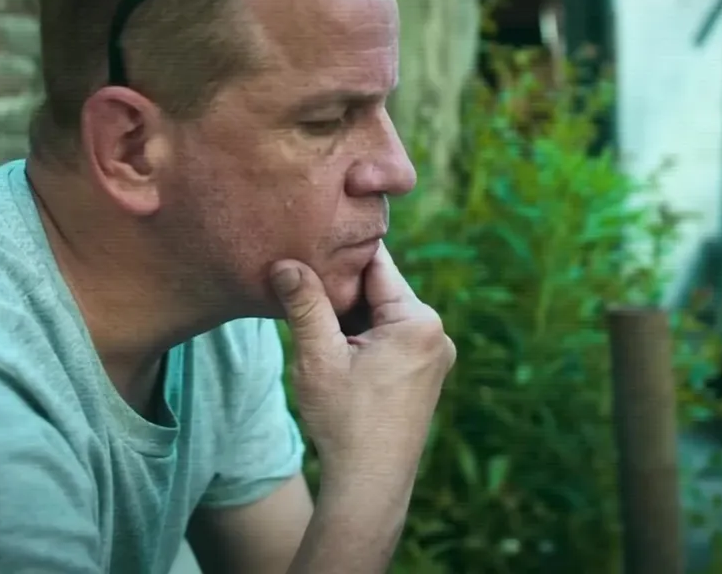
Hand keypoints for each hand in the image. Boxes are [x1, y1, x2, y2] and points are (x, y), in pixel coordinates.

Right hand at [270, 242, 455, 487]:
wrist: (370, 483)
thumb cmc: (345, 422)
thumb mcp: (318, 357)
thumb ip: (304, 304)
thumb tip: (285, 262)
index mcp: (418, 321)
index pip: (377, 265)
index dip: (341, 253)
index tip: (311, 238)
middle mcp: (437, 332)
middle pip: (381, 289)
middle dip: (343, 287)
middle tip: (302, 278)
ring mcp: (435, 354)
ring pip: (383, 313)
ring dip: (350, 313)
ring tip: (312, 313)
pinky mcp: (426, 373)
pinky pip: (392, 336)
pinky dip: (363, 334)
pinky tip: (334, 343)